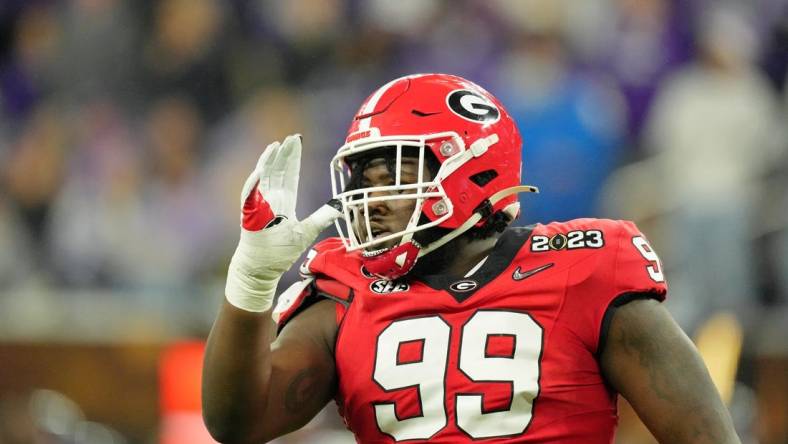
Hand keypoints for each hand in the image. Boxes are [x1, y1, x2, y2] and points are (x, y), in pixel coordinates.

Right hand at [225, 135, 339, 311]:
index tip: (298, 141)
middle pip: (278, 171)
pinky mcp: (249, 215)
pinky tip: (260, 170)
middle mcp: (271, 200)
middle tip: (292, 137)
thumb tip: (341, 206)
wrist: (262, 269)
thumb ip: (323, 216)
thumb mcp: (308, 231)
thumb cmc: (279, 251)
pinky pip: (250, 196)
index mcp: (284, 201)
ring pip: (263, 178)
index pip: (290, 174)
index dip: (294, 158)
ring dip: (268, 161)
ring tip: (276, 146)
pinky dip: (254, 183)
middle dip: (284, 154)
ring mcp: (259, 206)